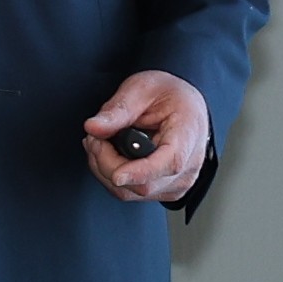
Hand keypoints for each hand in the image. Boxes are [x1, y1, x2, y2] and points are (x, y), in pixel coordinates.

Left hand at [85, 72, 208, 206]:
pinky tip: (111, 156)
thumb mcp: (141, 88)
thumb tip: (93, 127)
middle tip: (95, 138)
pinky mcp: (166, 190)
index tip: (117, 175)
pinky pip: (131, 193)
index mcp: (188, 133)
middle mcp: (188, 164)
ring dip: (106, 170)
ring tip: (101, 144)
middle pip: (143, 184)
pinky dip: (113, 177)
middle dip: (108, 163)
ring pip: (132, 192)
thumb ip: (118, 109)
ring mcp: (178, 182)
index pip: (170, 162)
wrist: (185, 106)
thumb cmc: (169, 95)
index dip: (141, 172)